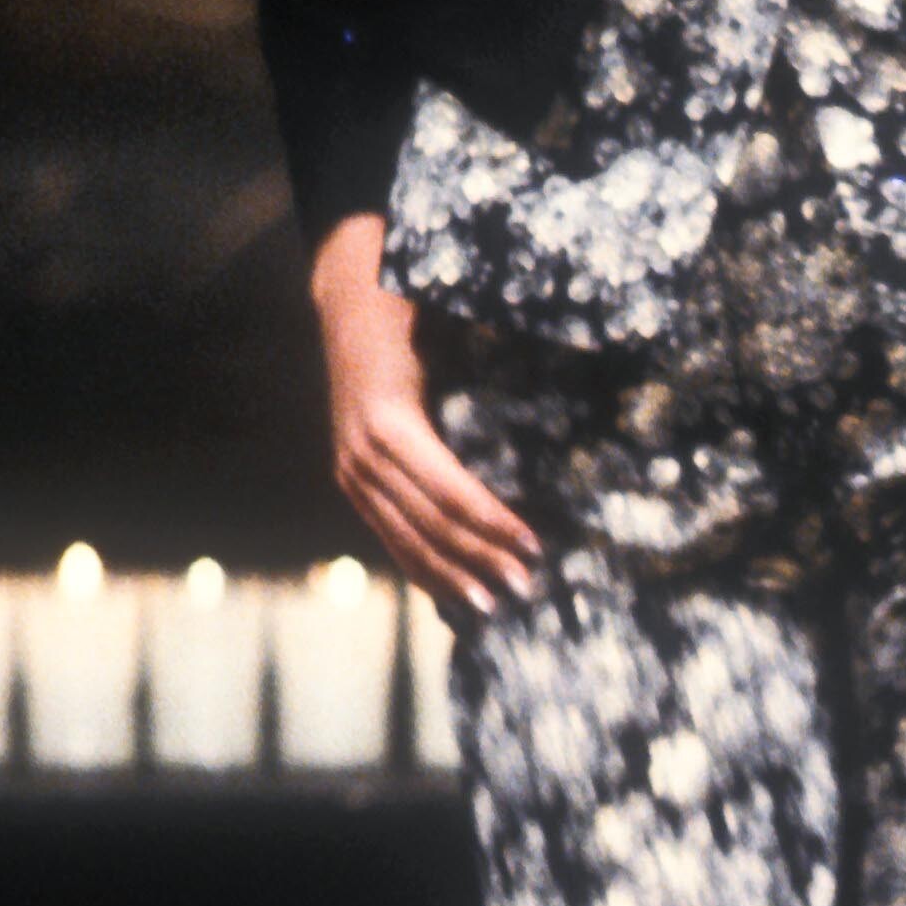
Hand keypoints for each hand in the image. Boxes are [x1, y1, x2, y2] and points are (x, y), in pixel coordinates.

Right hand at [313, 216, 540, 616]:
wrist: (349, 301)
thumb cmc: (412, 311)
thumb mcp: (446, 333)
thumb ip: (490, 366)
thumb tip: (556, 395)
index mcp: (391, 423)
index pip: (451, 491)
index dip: (493, 522)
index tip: (536, 544)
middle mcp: (363, 455)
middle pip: (432, 524)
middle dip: (482, 558)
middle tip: (527, 586)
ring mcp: (351, 472)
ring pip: (406, 540)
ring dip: (453, 576)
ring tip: (494, 604)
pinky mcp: (351, 481)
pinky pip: (387, 535)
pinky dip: (420, 567)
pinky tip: (449, 593)